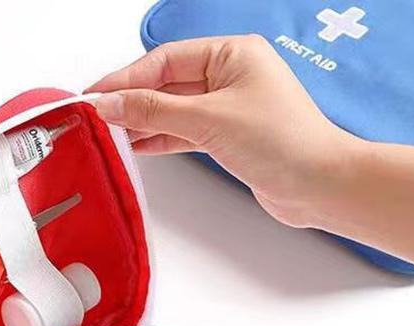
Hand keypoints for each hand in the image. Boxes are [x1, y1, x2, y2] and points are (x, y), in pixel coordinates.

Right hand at [88, 35, 351, 226]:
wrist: (319, 184)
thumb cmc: (283, 142)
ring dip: (143, 122)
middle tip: (96, 117)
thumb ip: (154, 111)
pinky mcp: (229, 136)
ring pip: (174, 110)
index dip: (126, 78)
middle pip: (167, 83)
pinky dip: (161, 138)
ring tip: (109, 134)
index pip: (165, 60)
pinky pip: (185, 131)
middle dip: (132, 101)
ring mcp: (230, 107)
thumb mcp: (208, 119)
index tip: (95, 95)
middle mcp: (230, 75)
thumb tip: (111, 104)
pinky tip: (137, 145)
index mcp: (232, 53)